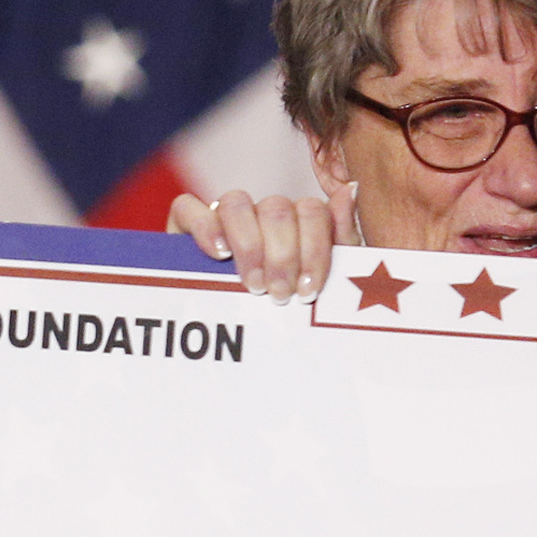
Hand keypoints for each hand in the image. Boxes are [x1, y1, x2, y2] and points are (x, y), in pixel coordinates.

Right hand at [170, 184, 354, 297]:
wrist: (248, 346)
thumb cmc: (293, 308)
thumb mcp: (326, 282)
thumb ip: (341, 236)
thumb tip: (349, 189)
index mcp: (298, 222)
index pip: (312, 211)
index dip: (314, 249)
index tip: (308, 289)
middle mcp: (262, 214)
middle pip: (276, 209)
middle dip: (282, 255)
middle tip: (280, 295)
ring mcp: (226, 218)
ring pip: (236, 203)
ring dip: (249, 245)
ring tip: (254, 284)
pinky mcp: (187, 227)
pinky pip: (188, 207)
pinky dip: (205, 227)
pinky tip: (219, 254)